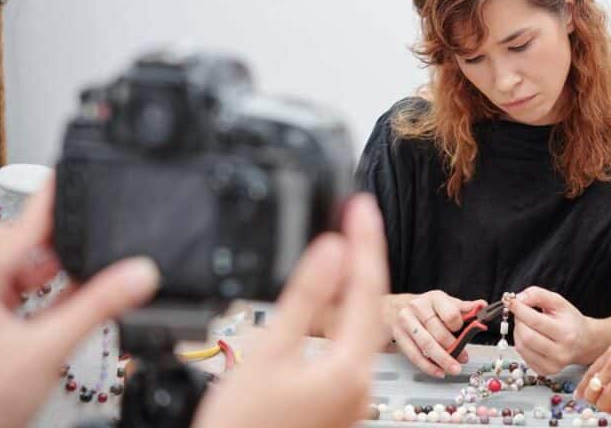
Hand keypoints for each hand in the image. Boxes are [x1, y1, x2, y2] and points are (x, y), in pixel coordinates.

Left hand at [0, 178, 159, 427]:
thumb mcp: (47, 350)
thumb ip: (99, 308)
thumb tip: (142, 275)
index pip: (34, 212)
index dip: (69, 192)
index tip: (97, 170)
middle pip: (33, 238)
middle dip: (66, 252)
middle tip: (93, 269)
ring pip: (28, 263)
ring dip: (57, 276)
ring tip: (73, 299)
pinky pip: (21, 287)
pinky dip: (47, 294)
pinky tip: (64, 313)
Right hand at [192, 193, 388, 427]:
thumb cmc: (242, 426)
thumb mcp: (268, 351)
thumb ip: (306, 297)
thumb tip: (332, 250)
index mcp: (351, 367)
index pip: (367, 285)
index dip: (365, 239)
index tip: (361, 205)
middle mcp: (361, 383)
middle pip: (368, 304)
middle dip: (360, 256)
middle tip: (353, 214)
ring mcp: (352, 398)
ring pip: (357, 328)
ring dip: (348, 287)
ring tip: (341, 245)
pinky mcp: (337, 406)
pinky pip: (345, 350)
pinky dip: (338, 320)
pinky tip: (327, 301)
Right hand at [386, 290, 485, 377]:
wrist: (395, 307)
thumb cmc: (426, 307)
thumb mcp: (445, 302)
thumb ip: (464, 307)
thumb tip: (483, 306)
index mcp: (434, 298)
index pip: (450, 313)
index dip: (459, 326)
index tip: (464, 333)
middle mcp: (418, 307)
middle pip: (438, 331)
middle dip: (453, 347)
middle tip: (464, 358)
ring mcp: (406, 321)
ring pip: (426, 344)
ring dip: (442, 360)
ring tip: (454, 368)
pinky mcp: (399, 336)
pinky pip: (414, 354)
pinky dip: (428, 366)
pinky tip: (439, 371)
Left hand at [510, 286, 591, 373]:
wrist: (584, 342)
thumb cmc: (571, 321)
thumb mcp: (558, 301)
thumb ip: (538, 295)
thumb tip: (519, 298)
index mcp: (566, 333)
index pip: (535, 321)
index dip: (519, 309)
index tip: (511, 301)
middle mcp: (560, 352)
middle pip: (526, 336)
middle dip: (518, 321)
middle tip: (520, 313)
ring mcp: (552, 365)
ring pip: (521, 347)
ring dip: (518, 332)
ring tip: (526, 324)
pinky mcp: (545, 371)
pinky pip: (523, 356)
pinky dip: (521, 343)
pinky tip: (530, 336)